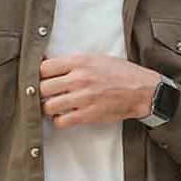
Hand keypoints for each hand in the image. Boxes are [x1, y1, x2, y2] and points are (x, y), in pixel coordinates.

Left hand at [39, 55, 162, 127]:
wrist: (143, 90)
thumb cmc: (122, 73)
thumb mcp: (96, 59)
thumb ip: (73, 62)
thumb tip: (48, 65)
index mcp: (80, 62)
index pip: (43, 67)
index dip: (37, 74)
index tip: (38, 78)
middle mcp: (79, 79)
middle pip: (42, 88)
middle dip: (40, 92)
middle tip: (44, 95)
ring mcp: (84, 98)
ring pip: (48, 106)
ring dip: (48, 108)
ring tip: (53, 106)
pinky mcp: (89, 114)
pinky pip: (62, 121)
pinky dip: (59, 120)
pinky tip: (64, 116)